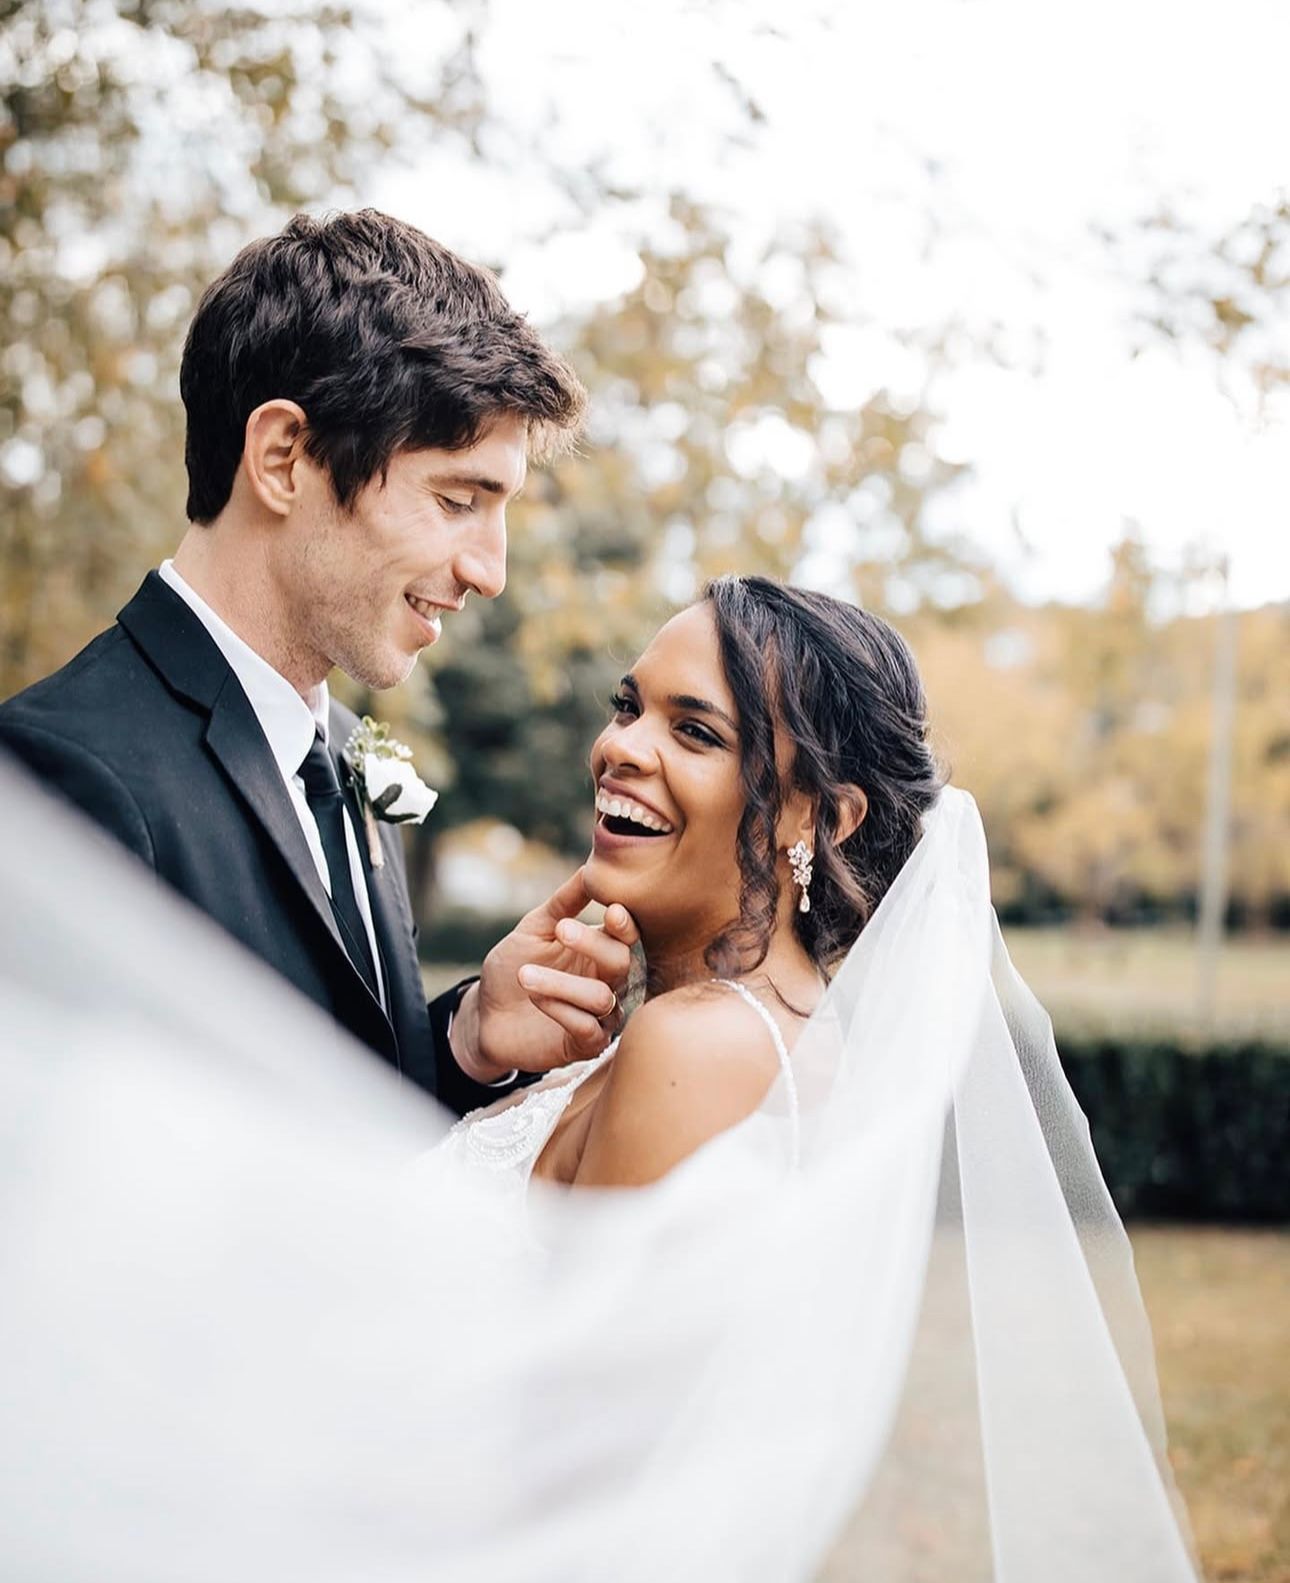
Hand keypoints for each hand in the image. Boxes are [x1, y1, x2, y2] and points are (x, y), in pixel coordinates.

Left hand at [449, 867, 638, 1081]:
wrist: (485, 1014)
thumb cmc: (512, 966)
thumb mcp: (534, 928)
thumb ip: (564, 902)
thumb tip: (590, 867)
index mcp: (600, 950)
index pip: (627, 936)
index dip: (624, 925)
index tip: (610, 910)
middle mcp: (608, 983)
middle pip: (621, 963)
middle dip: (592, 945)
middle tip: (560, 930)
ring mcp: (599, 1016)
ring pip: (601, 998)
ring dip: (562, 983)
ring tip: (526, 975)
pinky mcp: (584, 1046)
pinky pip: (588, 1030)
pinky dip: (561, 1011)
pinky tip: (536, 998)